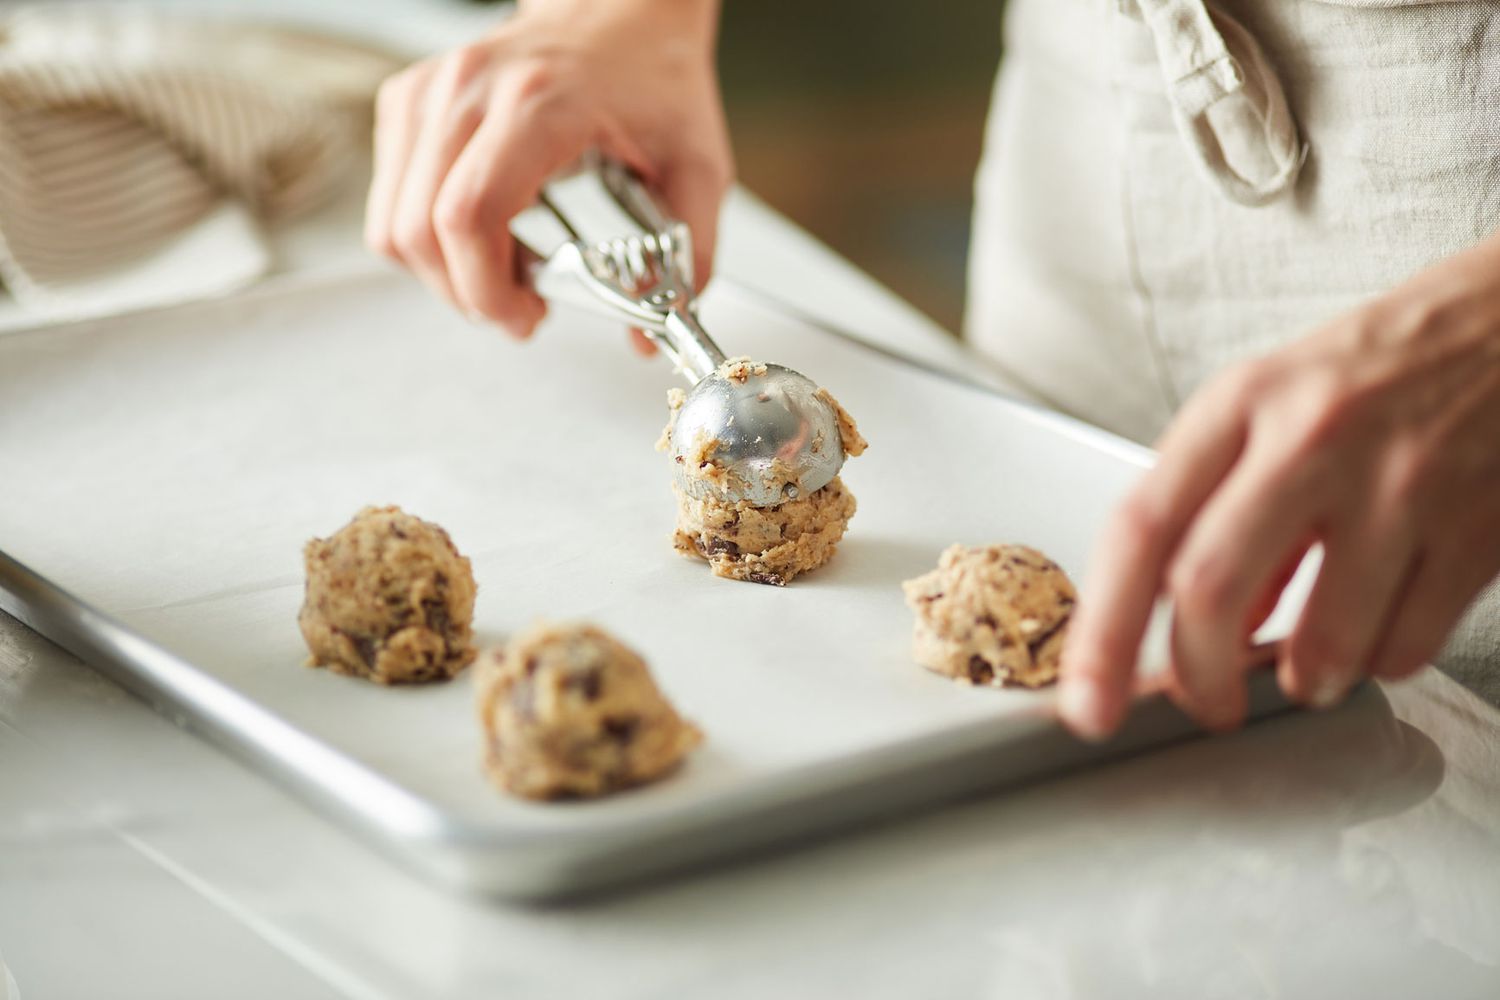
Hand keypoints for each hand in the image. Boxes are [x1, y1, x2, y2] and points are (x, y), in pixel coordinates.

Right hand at [364, 0, 731, 349]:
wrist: (622, 8)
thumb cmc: (654, 76)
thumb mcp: (697, 166)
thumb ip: (689, 255)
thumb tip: (651, 334)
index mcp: (537, 103)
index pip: (468, 215)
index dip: (484, 288)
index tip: (526, 317)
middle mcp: (469, 90)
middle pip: (419, 228)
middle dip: (465, 294)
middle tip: (519, 311)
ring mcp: (431, 90)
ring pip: (392, 220)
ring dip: (440, 272)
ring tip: (502, 274)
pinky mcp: (411, 98)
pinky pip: (389, 196)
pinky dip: (425, 235)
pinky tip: (483, 234)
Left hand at [1059, 234, 1499, 738]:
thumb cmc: (1380, 368)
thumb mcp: (1272, 406)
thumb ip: (1219, 507)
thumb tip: (1185, 627)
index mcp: (1241, 405)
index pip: (1141, 528)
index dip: (1103, 631)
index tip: (1088, 699)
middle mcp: (1312, 439)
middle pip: (1210, 589)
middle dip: (1197, 677)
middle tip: (1205, 703)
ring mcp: (1399, 484)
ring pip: (1320, 642)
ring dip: (1304, 679)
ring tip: (1310, 660)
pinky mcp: (1477, 529)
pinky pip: (1405, 646)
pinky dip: (1378, 662)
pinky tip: (1378, 624)